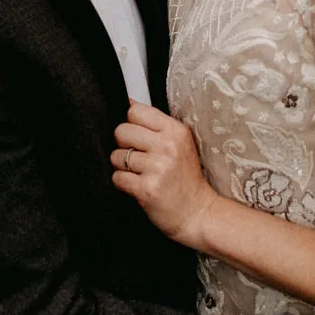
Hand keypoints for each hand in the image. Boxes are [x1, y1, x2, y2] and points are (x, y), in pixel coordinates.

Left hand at [112, 103, 217, 247]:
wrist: (198, 213)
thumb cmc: (186, 178)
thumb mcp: (180, 144)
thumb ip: (155, 125)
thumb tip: (128, 102)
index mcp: (176, 131)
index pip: (135, 112)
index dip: (131, 125)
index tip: (138, 138)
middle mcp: (167, 146)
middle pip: (121, 131)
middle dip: (123, 145)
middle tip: (137, 158)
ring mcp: (157, 168)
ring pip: (116, 156)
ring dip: (122, 167)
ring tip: (139, 174)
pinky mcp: (146, 189)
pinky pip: (117, 177)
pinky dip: (123, 183)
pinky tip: (137, 186)